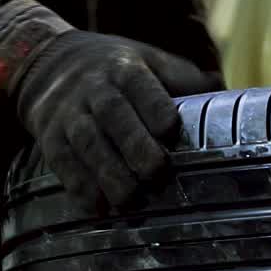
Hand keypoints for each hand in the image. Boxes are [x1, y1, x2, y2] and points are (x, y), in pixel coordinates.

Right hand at [13, 31, 223, 210]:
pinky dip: (79, 187)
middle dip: (134, 146)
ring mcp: (68, 113)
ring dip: (108, 174)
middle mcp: (93, 88)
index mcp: (125, 68)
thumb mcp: (149, 61)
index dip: (153, 106)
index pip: (139, 85)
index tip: (170, 130)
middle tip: (157, 175)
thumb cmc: (116, 71)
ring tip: (130, 201)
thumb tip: (224, 91)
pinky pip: (61, 162)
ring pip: (87, 142)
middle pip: (113, 115)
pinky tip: (98, 209)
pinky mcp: (50, 137)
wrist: (46, 62)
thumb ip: (185, 79)